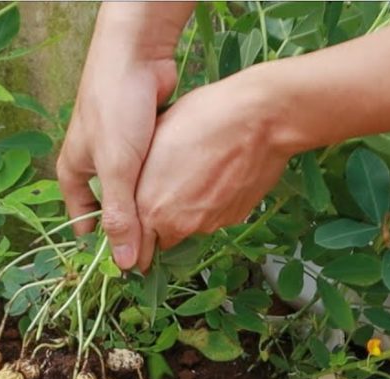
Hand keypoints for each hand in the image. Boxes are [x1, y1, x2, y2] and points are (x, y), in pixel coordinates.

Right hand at [57, 2, 191, 270]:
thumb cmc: (114, 111)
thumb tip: (125, 264)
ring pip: (138, 188)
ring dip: (154, 201)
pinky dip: (168, 178)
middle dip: (136, 224)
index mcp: (74, 174)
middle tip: (162, 249)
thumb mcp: (116, 169)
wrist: (135, 57)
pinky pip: (156, 168)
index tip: (130, 266)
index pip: (85, 221)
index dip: (105, 243)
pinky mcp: (145, 138)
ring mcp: (121, 150)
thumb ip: (121, 216)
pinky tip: (187, 191)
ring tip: (179, 223)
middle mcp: (95, 165)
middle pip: (115, 207)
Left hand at [135, 71, 289, 260]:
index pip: (134, 247)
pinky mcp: (234, 217)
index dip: (132, 240)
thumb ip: (137, 176)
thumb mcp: (151, 140)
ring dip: (187, 213)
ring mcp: (209, 223)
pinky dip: (212, 205)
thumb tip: (131, 185)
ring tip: (195, 177)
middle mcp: (178, 224)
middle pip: (161, 239)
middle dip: (158, 227)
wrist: (258, 119)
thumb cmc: (202, 119)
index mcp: (149, 207)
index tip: (133, 235)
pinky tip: (217, 177)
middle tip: (165, 196)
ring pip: (189, 228)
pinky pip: (215, 217)